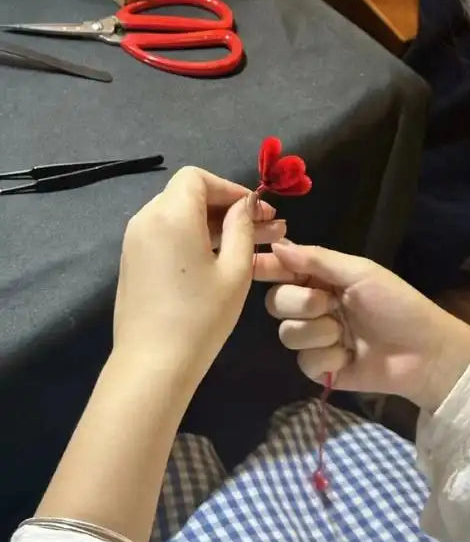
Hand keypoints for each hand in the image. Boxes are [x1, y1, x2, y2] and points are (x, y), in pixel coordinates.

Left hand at [113, 166, 285, 383]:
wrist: (152, 365)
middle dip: (227, 208)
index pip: (198, 177)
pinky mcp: (132, 262)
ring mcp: (135, 241)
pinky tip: (217, 259)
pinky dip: (191, 238)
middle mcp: (146, 219)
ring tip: (250, 245)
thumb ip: (241, 228)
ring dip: (212, 224)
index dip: (230, 188)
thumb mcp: (234, 270)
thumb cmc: (201, 317)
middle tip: (265, 228)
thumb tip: (245, 205)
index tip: (257, 211)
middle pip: (188, 195)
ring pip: (177, 216)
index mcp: (170, 214)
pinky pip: (165, 235)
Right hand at [257, 242, 469, 410]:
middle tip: (328, 304)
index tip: (252, 266)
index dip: (266, 268)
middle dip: (300, 303)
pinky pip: (304, 361)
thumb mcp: (359, 272)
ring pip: (286, 334)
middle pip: (275, 302)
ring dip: (318, 332)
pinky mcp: (320, 368)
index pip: (282, 270)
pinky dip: (328, 358)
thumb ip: (317, 259)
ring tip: (346, 335)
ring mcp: (315, 339)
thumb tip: (276, 244)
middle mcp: (312, 306)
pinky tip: (349, 357)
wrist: (424, 353)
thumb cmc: (396, 305)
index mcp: (321, 279)